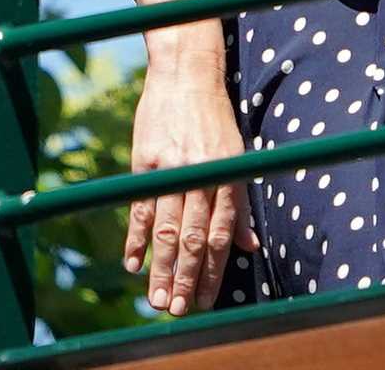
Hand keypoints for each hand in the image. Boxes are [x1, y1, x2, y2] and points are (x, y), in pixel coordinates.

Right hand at [125, 65, 259, 314]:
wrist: (186, 74)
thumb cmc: (214, 118)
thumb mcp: (236, 155)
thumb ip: (239, 203)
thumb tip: (250, 246)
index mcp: (227, 174)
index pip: (220, 233)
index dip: (212, 269)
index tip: (205, 299)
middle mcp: (201, 173)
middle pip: (192, 236)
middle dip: (186, 277)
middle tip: (179, 311)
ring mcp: (171, 168)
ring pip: (165, 228)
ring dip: (160, 268)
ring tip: (157, 300)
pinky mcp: (145, 160)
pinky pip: (140, 208)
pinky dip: (136, 239)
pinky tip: (134, 264)